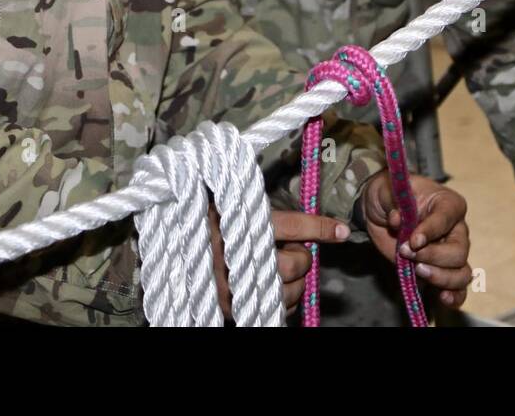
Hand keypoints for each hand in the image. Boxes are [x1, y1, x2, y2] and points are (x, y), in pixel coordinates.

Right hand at [208, 205, 348, 318]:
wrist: (173, 250)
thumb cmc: (208, 222)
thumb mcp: (233, 206)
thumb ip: (265, 212)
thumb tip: (308, 220)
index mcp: (239, 225)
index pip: (291, 225)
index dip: (319, 227)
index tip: (341, 230)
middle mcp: (238, 258)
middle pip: (293, 265)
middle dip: (301, 258)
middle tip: (292, 249)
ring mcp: (235, 287)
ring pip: (288, 291)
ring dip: (295, 281)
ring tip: (280, 267)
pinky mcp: (233, 308)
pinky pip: (276, 309)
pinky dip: (283, 298)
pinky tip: (273, 284)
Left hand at [361, 172, 471, 309]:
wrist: (382, 210)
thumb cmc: (391, 195)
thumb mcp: (390, 191)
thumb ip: (396, 204)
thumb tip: (398, 221)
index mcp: (449, 204)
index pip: (447, 219)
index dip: (431, 231)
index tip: (413, 240)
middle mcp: (456, 230)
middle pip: (458, 251)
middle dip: (433, 256)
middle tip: (407, 252)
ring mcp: (450, 253)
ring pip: (462, 273)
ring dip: (441, 277)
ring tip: (419, 271)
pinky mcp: (440, 271)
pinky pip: (458, 288)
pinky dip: (454, 296)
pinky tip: (443, 298)